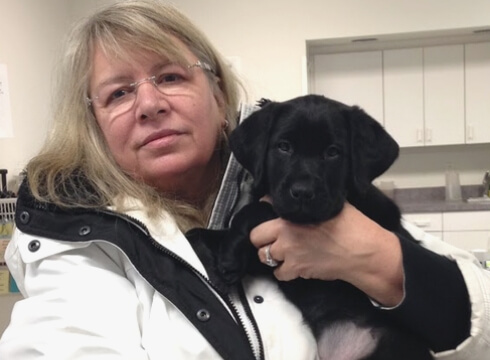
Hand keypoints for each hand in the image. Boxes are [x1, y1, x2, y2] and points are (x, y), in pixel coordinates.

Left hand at [250, 201, 403, 306]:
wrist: (363, 251)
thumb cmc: (351, 225)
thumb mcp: (327, 204)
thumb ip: (305, 202)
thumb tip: (290, 198)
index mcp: (289, 216)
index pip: (261, 215)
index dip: (263, 218)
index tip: (268, 220)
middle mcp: (284, 235)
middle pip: (256, 238)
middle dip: (262, 238)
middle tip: (272, 237)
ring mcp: (289, 255)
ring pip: (264, 257)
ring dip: (271, 254)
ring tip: (283, 252)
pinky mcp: (298, 271)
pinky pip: (279, 274)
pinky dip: (283, 271)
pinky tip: (293, 265)